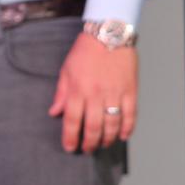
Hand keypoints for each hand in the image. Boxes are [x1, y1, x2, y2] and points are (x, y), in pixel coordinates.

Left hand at [49, 34, 138, 152]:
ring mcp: (115, 93)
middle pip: (93, 127)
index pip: (72, 120)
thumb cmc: (85, 52)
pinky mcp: (130, 91)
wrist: (109, 34)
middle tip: (87, 149)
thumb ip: (61, 94)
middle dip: (89, 143)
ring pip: (112, 124)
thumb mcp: (66, 71)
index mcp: (78, 90)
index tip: (70, 147)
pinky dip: (127, 128)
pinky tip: (122, 136)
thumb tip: (54, 113)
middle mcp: (96, 94)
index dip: (71, 137)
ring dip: (107, 139)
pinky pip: (130, 115)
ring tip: (103, 144)